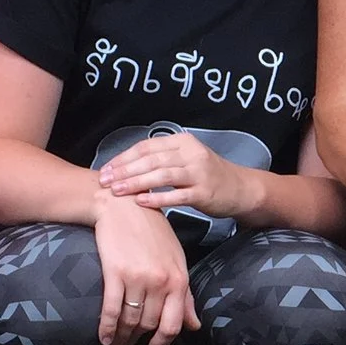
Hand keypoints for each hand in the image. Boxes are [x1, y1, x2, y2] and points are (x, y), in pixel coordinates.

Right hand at [94, 194, 197, 344]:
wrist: (124, 206)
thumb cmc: (152, 233)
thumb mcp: (176, 262)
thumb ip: (185, 296)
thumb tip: (194, 326)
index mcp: (179, 279)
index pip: (174, 324)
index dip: (162, 343)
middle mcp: (161, 281)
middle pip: (149, 325)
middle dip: (137, 341)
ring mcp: (138, 278)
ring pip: (130, 320)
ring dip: (121, 337)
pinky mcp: (115, 273)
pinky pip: (111, 310)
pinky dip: (106, 328)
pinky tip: (104, 337)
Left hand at [95, 132, 262, 221]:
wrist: (241, 188)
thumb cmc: (208, 175)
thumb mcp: (187, 158)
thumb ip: (161, 159)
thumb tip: (126, 165)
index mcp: (183, 142)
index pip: (146, 147)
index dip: (124, 158)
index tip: (106, 169)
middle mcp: (191, 154)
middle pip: (151, 160)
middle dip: (125, 171)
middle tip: (104, 181)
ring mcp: (199, 173)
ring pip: (162, 176)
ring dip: (136, 183)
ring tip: (117, 191)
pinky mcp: (204, 193)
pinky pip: (176, 195)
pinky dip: (157, 199)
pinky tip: (141, 202)